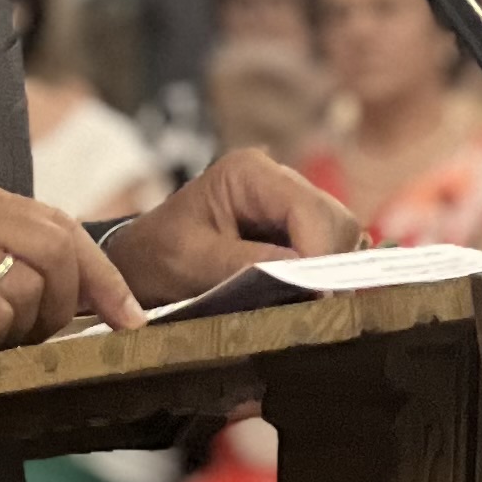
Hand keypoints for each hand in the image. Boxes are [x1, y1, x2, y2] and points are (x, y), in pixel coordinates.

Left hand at [110, 151, 361, 306]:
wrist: (141, 263)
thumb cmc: (157, 257)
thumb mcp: (193, 263)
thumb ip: (247, 264)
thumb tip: (305, 273)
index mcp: (249, 173)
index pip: (307, 208)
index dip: (319, 252)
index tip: (318, 297)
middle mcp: (278, 180)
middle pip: (335, 220)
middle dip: (329, 264)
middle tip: (316, 308)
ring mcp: (289, 203)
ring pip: (340, 236)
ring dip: (328, 272)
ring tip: (306, 304)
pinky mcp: (295, 229)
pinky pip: (329, 251)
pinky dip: (322, 276)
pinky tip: (304, 296)